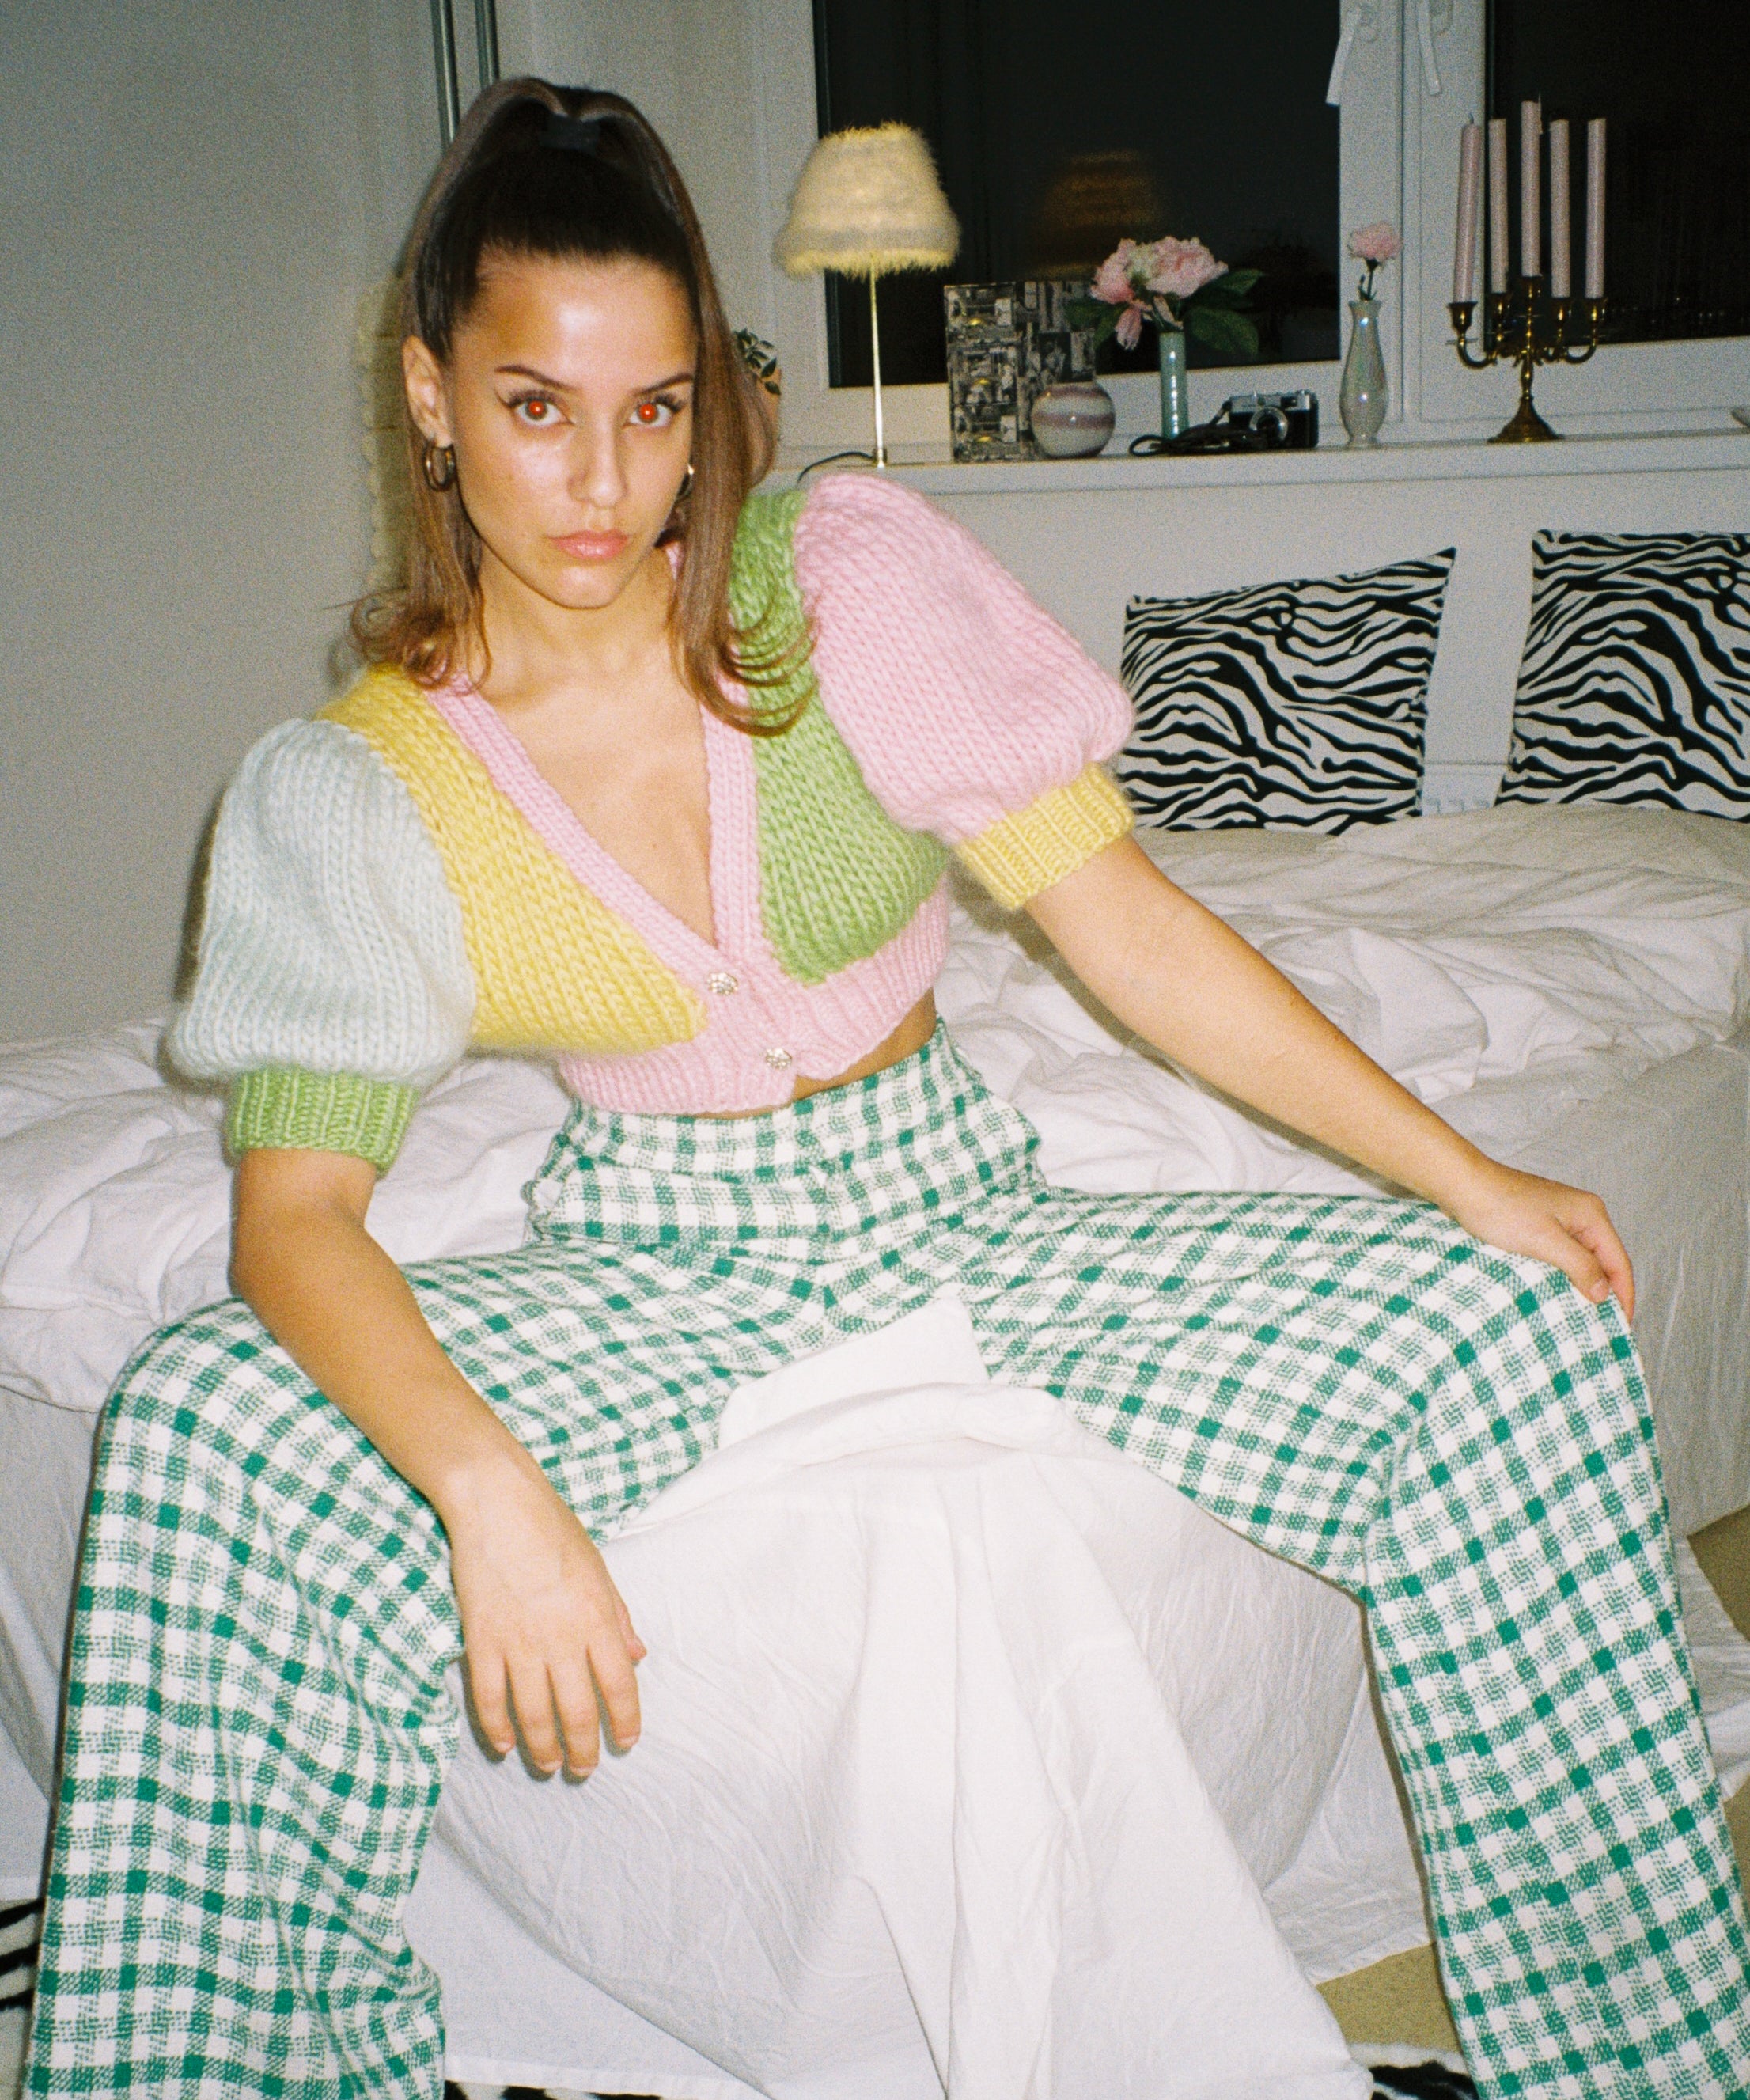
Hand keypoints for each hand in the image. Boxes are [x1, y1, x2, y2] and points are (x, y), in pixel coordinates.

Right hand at [440, 1447, 645, 1776]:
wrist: (498, 1503)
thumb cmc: (553, 1529)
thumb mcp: (599, 1568)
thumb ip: (618, 1617)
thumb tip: (638, 1656)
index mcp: (597, 1617)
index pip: (620, 1685)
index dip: (625, 1720)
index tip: (626, 1742)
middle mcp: (562, 1638)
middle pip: (578, 1712)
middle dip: (583, 1749)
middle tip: (584, 1769)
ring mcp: (519, 1643)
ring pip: (534, 1715)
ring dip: (543, 1749)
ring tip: (549, 1765)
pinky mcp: (482, 1641)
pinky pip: (489, 1699)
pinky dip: (497, 1728)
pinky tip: (506, 1744)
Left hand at [1443, 1159, 1634, 1321]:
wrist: (1461, 1186)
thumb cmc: (1500, 1207)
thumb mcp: (1544, 1241)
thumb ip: (1579, 1265)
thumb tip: (1603, 1292)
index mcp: (1591, 1214)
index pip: (1619, 1262)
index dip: (1623, 1295)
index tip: (1622, 1327)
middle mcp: (1581, 1214)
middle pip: (1604, 1260)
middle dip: (1606, 1293)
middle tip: (1603, 1327)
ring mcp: (1559, 1218)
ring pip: (1582, 1259)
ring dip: (1583, 1285)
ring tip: (1582, 1317)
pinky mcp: (1539, 1224)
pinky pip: (1561, 1255)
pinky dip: (1563, 1275)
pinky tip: (1557, 1293)